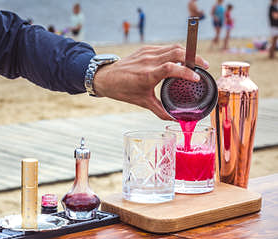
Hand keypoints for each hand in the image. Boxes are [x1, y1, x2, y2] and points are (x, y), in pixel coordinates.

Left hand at [93, 44, 208, 119]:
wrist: (106, 77)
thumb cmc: (123, 90)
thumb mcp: (142, 102)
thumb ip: (160, 110)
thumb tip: (175, 119)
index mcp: (147, 75)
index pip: (171, 68)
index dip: (186, 72)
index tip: (197, 78)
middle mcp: (148, 61)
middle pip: (176, 52)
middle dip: (193, 57)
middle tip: (204, 66)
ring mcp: (147, 53)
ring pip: (172, 47)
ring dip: (186, 52)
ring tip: (196, 62)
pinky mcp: (145, 49)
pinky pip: (165, 48)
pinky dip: (175, 52)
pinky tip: (180, 59)